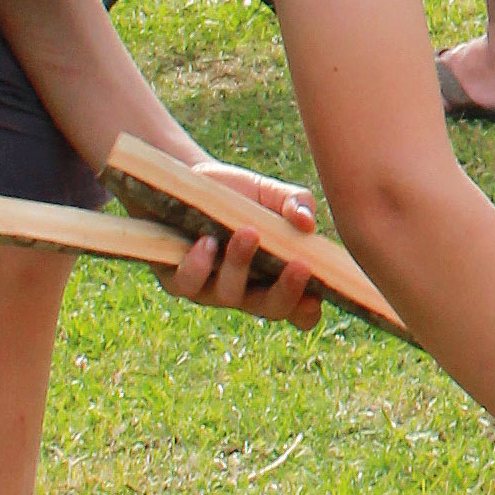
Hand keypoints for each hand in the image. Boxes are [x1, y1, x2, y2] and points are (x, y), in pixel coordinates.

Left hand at [153, 159, 323, 330]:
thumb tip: (307, 222)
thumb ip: (296, 202)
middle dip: (287, 292)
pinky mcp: (177, 280)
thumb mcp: (270, 192)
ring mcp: (211, 290)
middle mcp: (245, 291)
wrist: (185, 183)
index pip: (298, 309)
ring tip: (248, 231)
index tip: (316, 296)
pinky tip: (207, 241)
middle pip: (271, 309)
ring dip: (241, 265)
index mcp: (275, 276)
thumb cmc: (236, 193)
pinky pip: (188, 284)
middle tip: (301, 265)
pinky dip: (200, 265)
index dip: (307, 311)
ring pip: (229, 294)